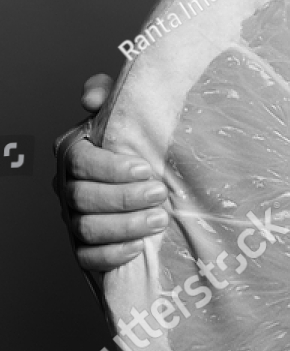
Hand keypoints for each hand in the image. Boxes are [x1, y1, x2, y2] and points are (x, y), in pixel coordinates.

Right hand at [54, 73, 168, 273]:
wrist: (153, 175)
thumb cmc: (137, 139)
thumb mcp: (127, 109)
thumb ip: (106, 93)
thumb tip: (91, 98)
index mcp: (73, 151)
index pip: (79, 160)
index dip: (110, 167)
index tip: (146, 169)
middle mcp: (67, 186)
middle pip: (83, 197)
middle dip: (124, 198)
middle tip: (160, 194)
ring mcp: (73, 218)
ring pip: (86, 228)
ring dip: (124, 226)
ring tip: (159, 220)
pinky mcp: (85, 246)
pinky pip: (87, 258)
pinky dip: (112, 255)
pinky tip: (139, 248)